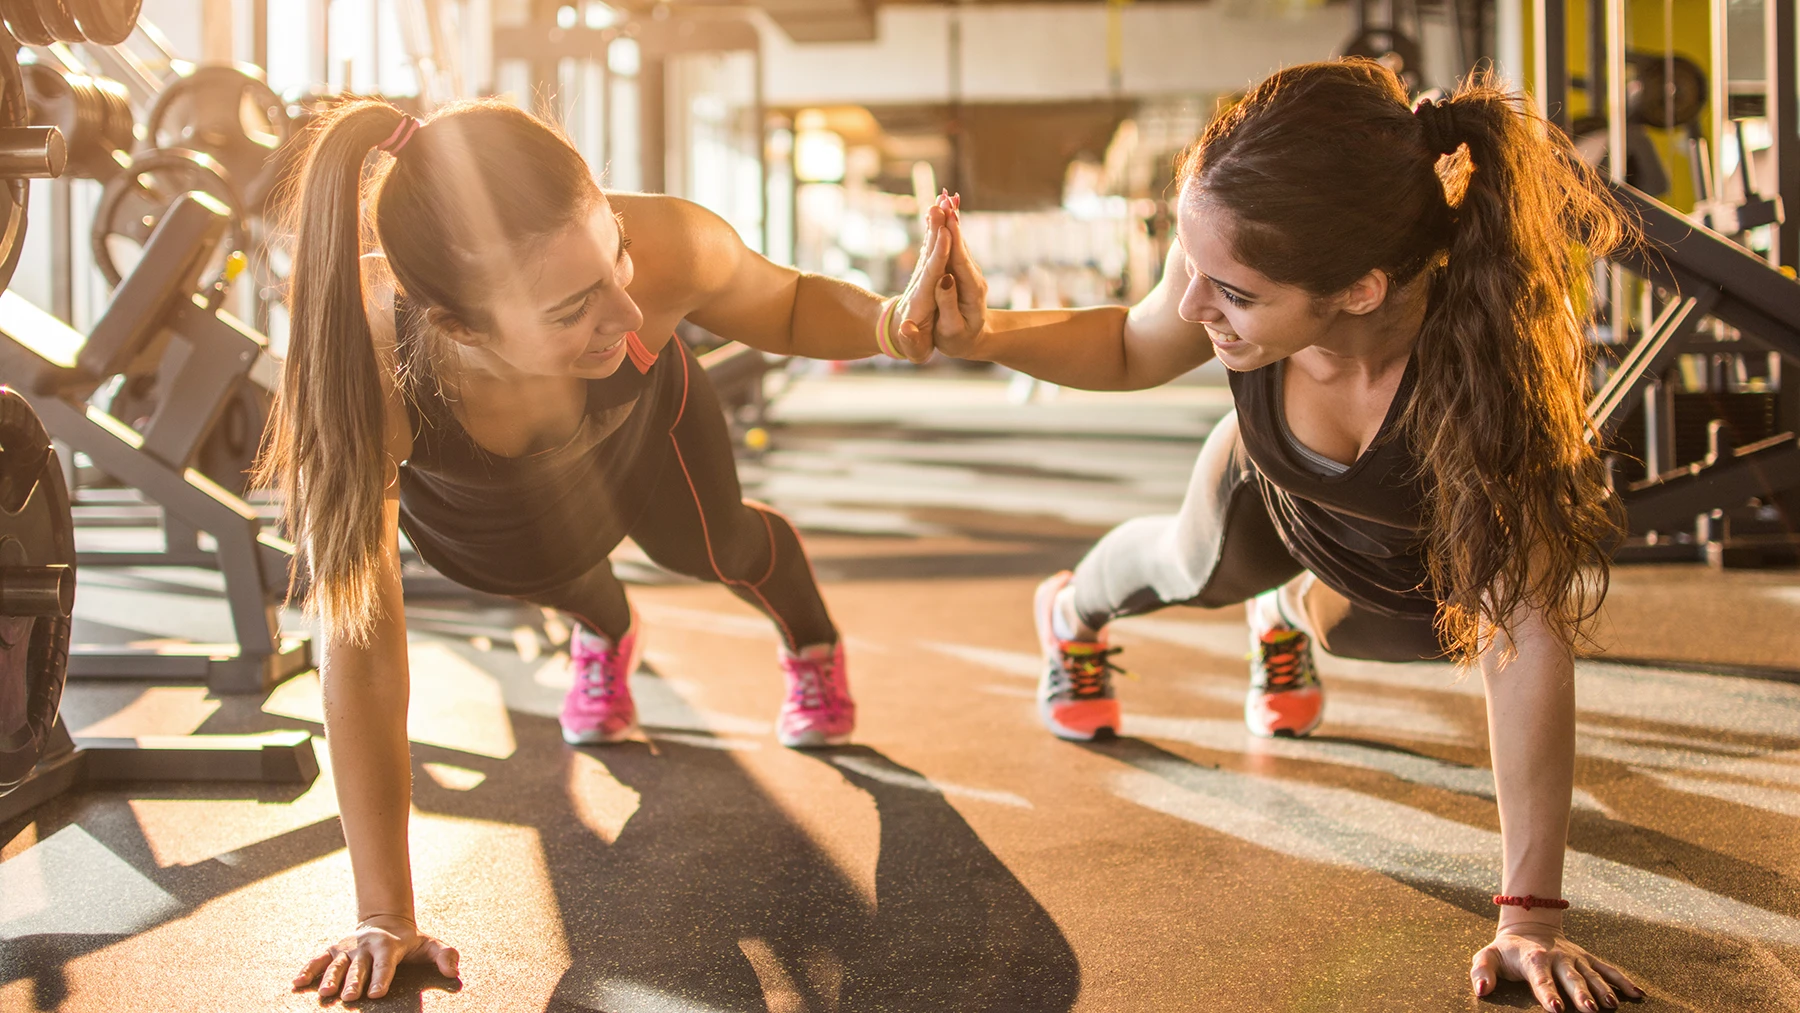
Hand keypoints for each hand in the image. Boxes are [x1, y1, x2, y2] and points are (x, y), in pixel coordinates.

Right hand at [294, 914, 460, 1000]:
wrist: (386, 921)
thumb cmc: (409, 941)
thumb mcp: (430, 945)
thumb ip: (444, 955)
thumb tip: (453, 971)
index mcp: (389, 946)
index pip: (385, 964)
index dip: (381, 978)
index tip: (377, 993)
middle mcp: (366, 946)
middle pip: (359, 966)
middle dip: (355, 981)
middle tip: (351, 997)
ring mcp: (348, 948)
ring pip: (337, 964)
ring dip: (330, 978)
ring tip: (324, 993)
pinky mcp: (334, 950)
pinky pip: (318, 959)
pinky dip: (307, 970)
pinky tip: (297, 983)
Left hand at [885, 198, 955, 361]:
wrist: (895, 333)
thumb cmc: (910, 344)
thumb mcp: (912, 349)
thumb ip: (910, 340)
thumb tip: (907, 329)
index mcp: (921, 300)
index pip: (931, 275)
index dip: (938, 255)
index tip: (944, 235)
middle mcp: (921, 282)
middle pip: (930, 254)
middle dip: (936, 230)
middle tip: (941, 206)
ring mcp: (923, 274)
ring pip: (931, 245)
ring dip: (937, 223)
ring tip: (943, 199)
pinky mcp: (927, 270)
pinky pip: (934, 245)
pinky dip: (938, 227)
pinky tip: (942, 208)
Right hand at [925, 192, 988, 357]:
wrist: (974, 340)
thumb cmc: (959, 340)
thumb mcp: (952, 330)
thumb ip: (948, 304)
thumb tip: (944, 278)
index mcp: (971, 291)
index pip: (961, 262)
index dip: (954, 240)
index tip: (947, 220)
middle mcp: (973, 276)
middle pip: (960, 246)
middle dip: (952, 222)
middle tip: (943, 198)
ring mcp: (968, 271)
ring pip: (958, 242)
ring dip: (950, 219)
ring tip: (942, 197)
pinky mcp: (961, 269)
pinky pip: (953, 246)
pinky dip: (947, 227)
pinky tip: (942, 210)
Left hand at [1471, 925, 1641, 1010]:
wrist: (1529, 925)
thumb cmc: (1507, 950)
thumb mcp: (1488, 956)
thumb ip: (1482, 971)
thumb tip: (1482, 991)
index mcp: (1533, 958)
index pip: (1541, 978)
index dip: (1548, 992)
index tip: (1555, 1008)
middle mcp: (1558, 957)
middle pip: (1571, 977)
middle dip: (1581, 994)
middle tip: (1591, 1010)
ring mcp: (1576, 958)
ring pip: (1592, 974)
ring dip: (1603, 989)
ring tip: (1612, 1006)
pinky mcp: (1588, 959)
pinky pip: (1608, 969)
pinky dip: (1623, 981)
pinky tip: (1637, 995)